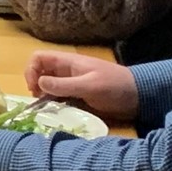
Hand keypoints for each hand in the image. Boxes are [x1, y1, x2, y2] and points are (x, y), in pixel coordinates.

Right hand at [22, 50, 137, 120]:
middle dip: (35, 85)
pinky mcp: (79, 95)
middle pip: (41, 72)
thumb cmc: (115, 86)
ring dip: (44, 96)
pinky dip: (55, 103)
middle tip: (40, 101)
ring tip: (47, 109)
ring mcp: (73, 83)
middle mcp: (67, 71)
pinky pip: (60, 97)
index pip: (39, 58)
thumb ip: (64, 85)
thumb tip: (39, 84)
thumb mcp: (89, 86)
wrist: (139, 95)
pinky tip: (58, 112)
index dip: (31, 70)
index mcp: (69, 62)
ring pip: (49, 86)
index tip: (35, 89)